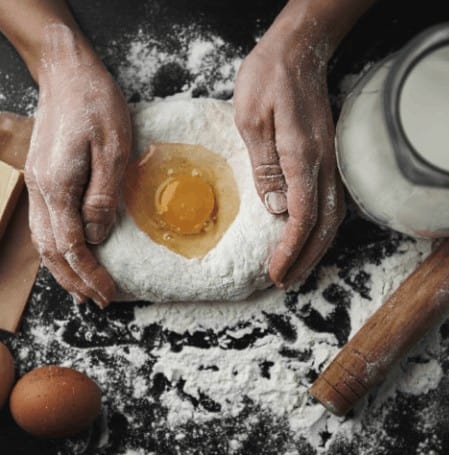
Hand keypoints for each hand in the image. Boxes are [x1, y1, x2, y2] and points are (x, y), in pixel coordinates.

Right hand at [25, 27, 130, 307]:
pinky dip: (57, 249)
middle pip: (53, 251)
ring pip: (44, 241)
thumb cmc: (96, 107)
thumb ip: (104, 196)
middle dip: (76, 280)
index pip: (73, 246)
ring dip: (63, 270)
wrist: (68, 75)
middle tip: (98, 301)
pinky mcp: (44, 178)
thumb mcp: (112, 150)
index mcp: (58, 187)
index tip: (110, 293)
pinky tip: (69, 255)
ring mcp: (38, 185)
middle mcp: (42, 191)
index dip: (91, 274)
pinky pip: (46, 225)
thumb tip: (97, 236)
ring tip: (82, 290)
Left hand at [234, 25, 344, 288]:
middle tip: (285, 281)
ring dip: (315, 247)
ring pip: (332, 217)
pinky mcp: (327, 156)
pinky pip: (331, 201)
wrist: (297, 52)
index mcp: (302, 157)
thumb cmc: (268, 80)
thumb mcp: (252, 120)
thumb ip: (266, 167)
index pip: (301, 218)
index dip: (289, 250)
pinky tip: (308, 237)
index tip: (274, 271)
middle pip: (323, 225)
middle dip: (304, 258)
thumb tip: (277, 209)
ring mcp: (330, 160)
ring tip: (296, 268)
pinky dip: (320, 227)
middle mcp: (324, 164)